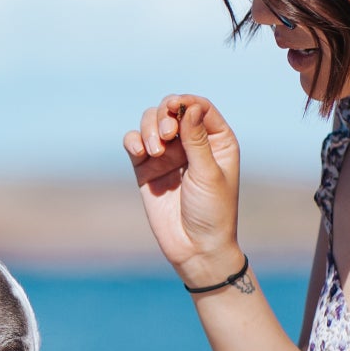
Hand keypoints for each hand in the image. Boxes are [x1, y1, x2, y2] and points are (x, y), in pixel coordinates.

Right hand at [123, 94, 241, 284]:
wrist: (195, 247)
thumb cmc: (212, 212)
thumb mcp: (208, 173)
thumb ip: (196, 139)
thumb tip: (188, 107)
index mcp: (216, 141)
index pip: (199, 108)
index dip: (185, 102)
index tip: (174, 107)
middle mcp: (191, 143)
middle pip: (171, 110)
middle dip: (164, 116)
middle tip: (167, 136)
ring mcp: (167, 155)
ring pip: (150, 123)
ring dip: (149, 129)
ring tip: (154, 152)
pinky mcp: (146, 169)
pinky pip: (134, 144)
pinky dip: (133, 141)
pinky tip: (139, 152)